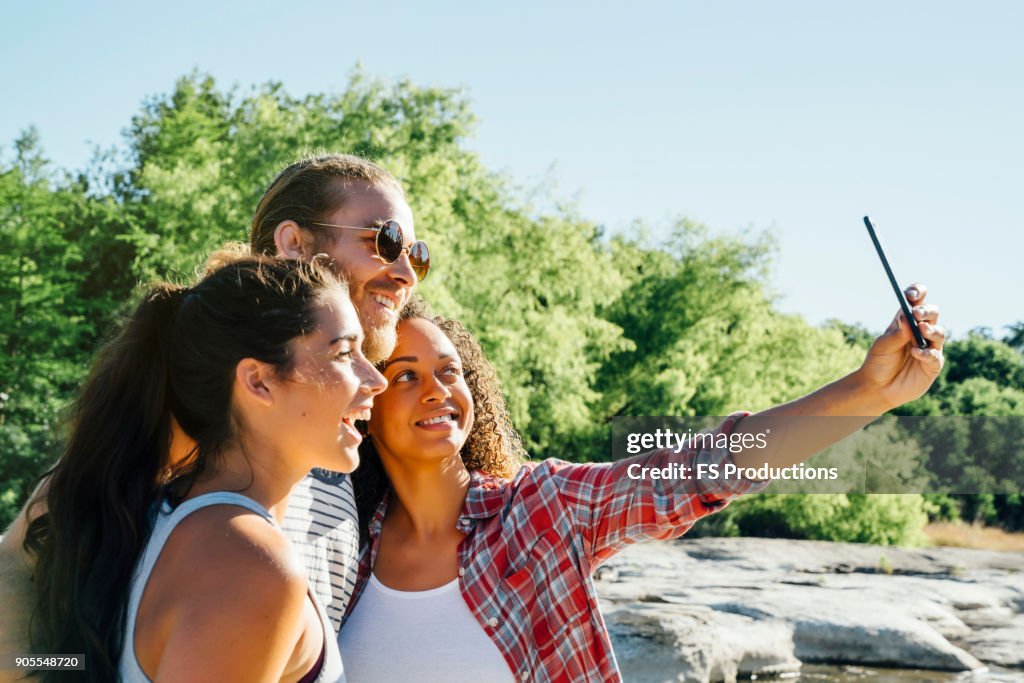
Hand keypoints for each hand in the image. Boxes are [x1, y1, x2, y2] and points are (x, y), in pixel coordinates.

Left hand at [857, 283, 944, 410]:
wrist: (877, 388)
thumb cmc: (878, 363)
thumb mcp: (882, 346)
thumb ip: (895, 334)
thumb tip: (907, 316)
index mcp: (906, 321)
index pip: (917, 300)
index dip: (917, 293)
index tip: (911, 293)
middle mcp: (920, 331)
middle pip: (932, 314)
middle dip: (926, 311)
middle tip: (917, 313)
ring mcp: (929, 347)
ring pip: (939, 332)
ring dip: (931, 330)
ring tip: (921, 330)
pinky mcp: (933, 364)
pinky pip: (935, 355)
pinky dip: (926, 352)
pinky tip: (915, 353)